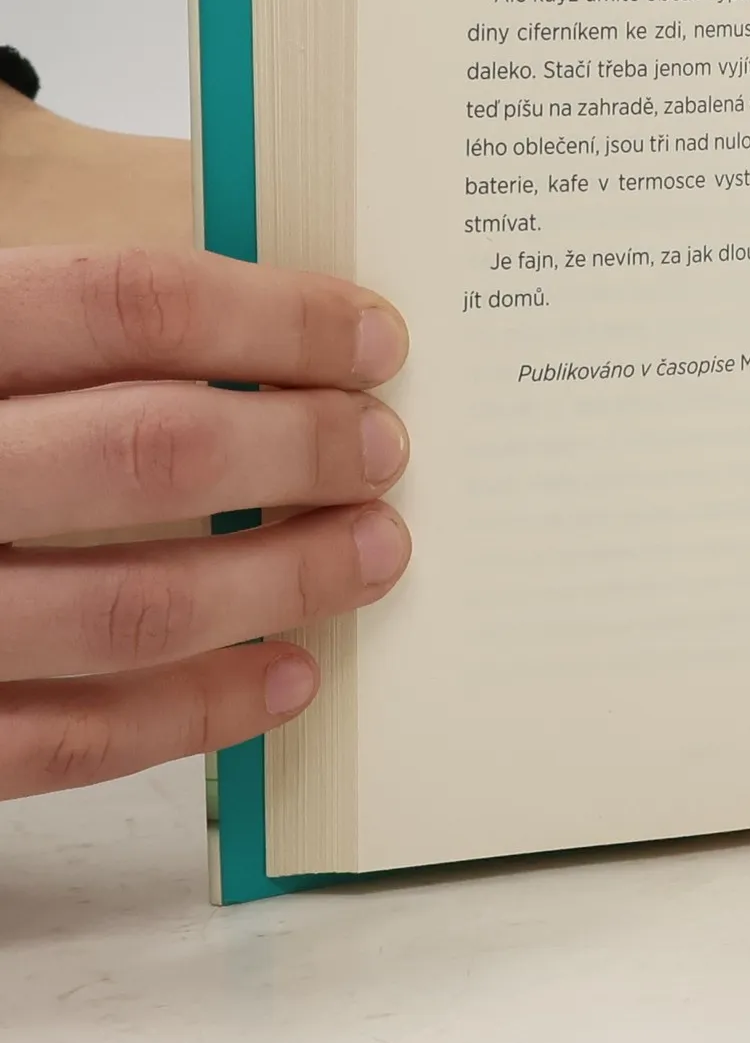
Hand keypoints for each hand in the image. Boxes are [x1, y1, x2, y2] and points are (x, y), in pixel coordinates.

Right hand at [0, 247, 411, 796]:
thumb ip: (78, 337)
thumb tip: (284, 331)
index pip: (126, 302)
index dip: (273, 316)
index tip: (378, 338)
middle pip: (147, 452)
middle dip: (300, 449)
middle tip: (388, 449)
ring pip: (126, 606)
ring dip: (279, 583)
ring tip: (375, 553)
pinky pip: (68, 739)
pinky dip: (196, 713)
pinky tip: (287, 679)